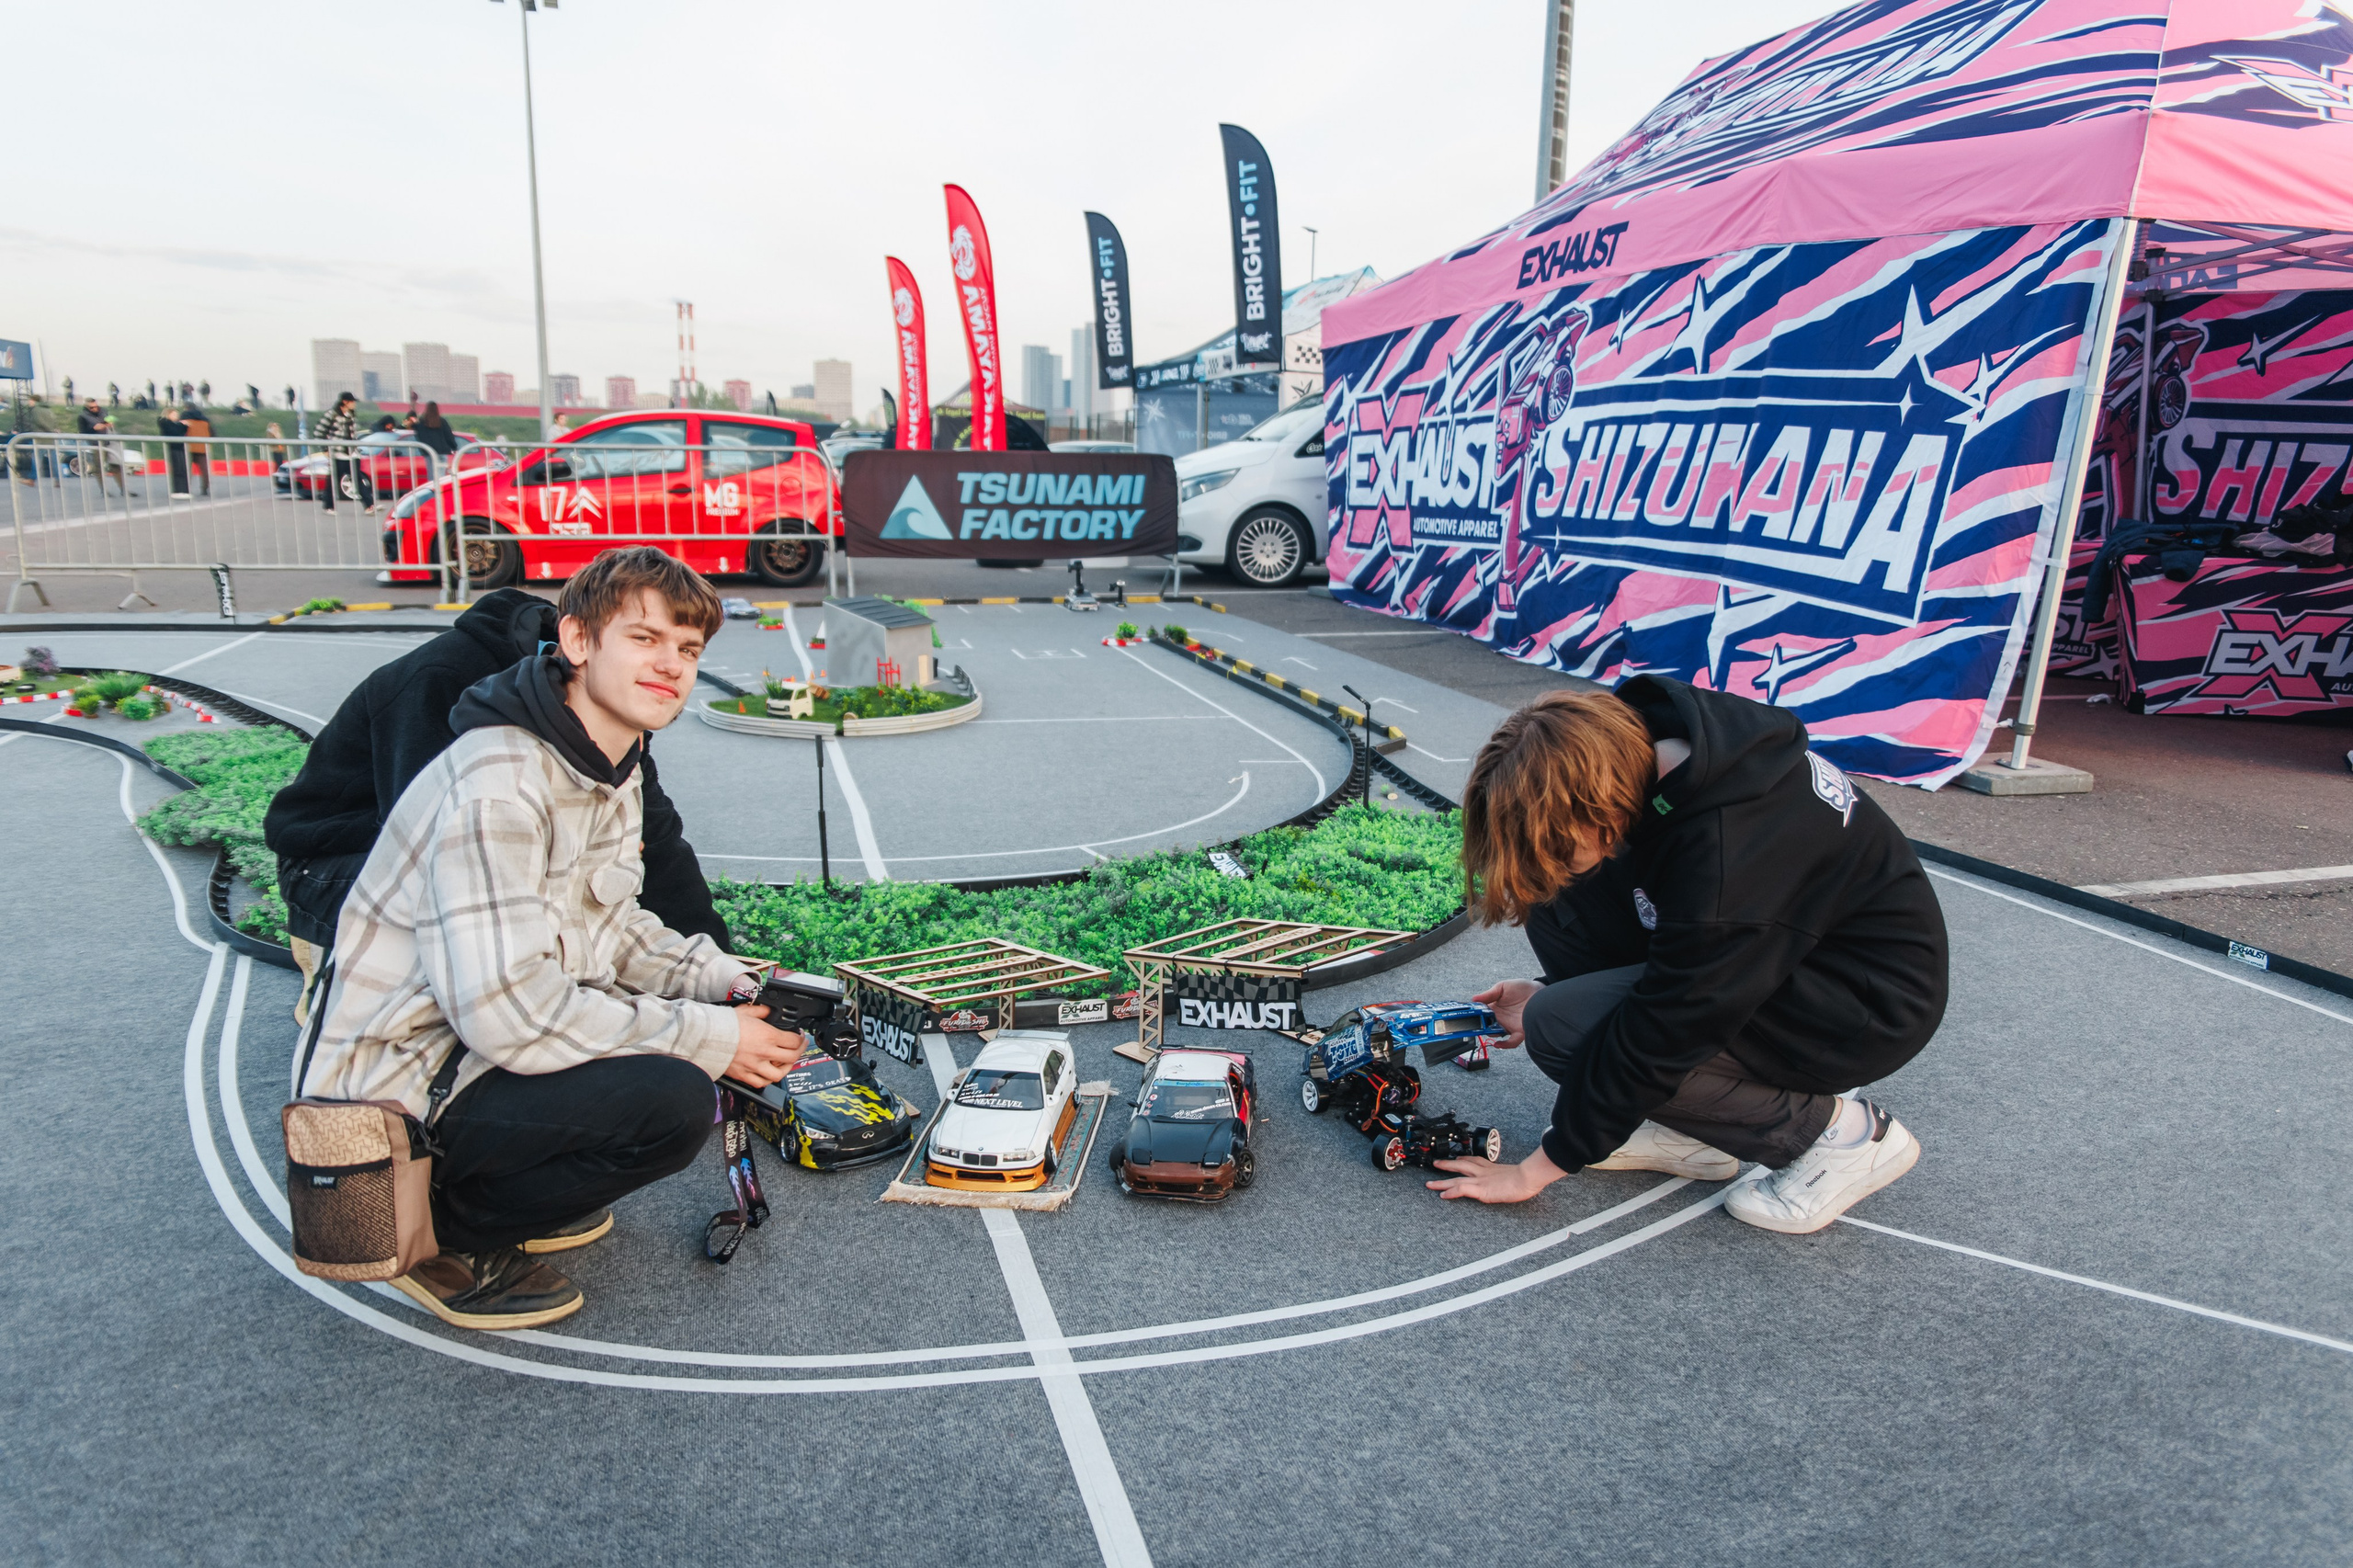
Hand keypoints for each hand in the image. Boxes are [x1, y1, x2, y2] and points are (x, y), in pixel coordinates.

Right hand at [724, 1004, 804, 1086]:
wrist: (705, 1037)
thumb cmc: (723, 1024)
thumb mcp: (745, 1011)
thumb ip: (761, 1011)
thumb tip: (767, 1011)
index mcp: (767, 1036)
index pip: (793, 1041)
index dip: (800, 1038)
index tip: (799, 1036)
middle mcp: (763, 1052)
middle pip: (791, 1058)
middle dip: (799, 1052)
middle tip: (798, 1048)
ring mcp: (754, 1066)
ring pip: (779, 1074)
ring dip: (786, 1069)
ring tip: (785, 1063)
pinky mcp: (743, 1075)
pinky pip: (761, 1083)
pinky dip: (767, 1079)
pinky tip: (768, 1074)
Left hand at [1428, 1147, 1568, 1203]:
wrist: (1528, 1177)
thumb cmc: (1527, 1177)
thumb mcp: (1517, 1174)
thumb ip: (1511, 1176)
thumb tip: (1515, 1180)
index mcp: (1492, 1167)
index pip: (1474, 1160)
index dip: (1463, 1159)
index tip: (1457, 1158)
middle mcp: (1483, 1172)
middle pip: (1460, 1165)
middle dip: (1447, 1165)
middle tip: (1436, 1164)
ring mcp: (1480, 1180)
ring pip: (1456, 1178)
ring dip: (1442, 1180)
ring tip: (1430, 1184)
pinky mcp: (1480, 1189)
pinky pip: (1461, 1190)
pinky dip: (1451, 1192)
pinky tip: (1442, 1195)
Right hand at [1471, 978, 1542, 1047]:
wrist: (1539, 992)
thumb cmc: (1523, 988)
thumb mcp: (1503, 987)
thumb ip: (1489, 994)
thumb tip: (1474, 999)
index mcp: (1494, 1008)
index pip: (1480, 1014)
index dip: (1474, 1015)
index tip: (1468, 1015)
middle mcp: (1500, 1019)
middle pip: (1486, 1026)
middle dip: (1479, 1026)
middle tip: (1475, 1023)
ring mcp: (1509, 1026)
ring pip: (1496, 1034)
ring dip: (1490, 1033)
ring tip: (1485, 1028)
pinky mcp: (1519, 1031)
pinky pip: (1511, 1042)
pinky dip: (1504, 1045)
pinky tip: (1497, 1044)